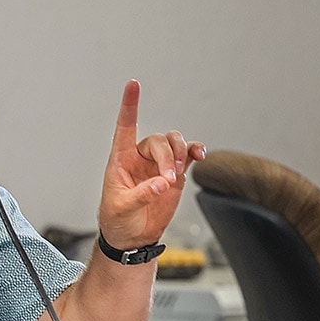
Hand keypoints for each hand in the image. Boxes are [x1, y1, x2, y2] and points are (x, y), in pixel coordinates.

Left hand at [97, 80, 205, 248]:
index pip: (125, 127)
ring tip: (177, 175)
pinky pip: (188, 154)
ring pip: (174, 142)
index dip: (129, 106)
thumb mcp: (121, 208)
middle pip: (158, 140)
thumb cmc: (118, 220)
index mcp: (120, 160)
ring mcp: (158, 163)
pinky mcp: (174, 172)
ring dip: (181, 154)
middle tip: (168, 179)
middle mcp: (140, 157)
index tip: (133, 84)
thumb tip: (161, 183)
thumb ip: (141, 195)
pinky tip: (201, 155)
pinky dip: (196, 151)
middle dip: (167, 157)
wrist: (132, 236)